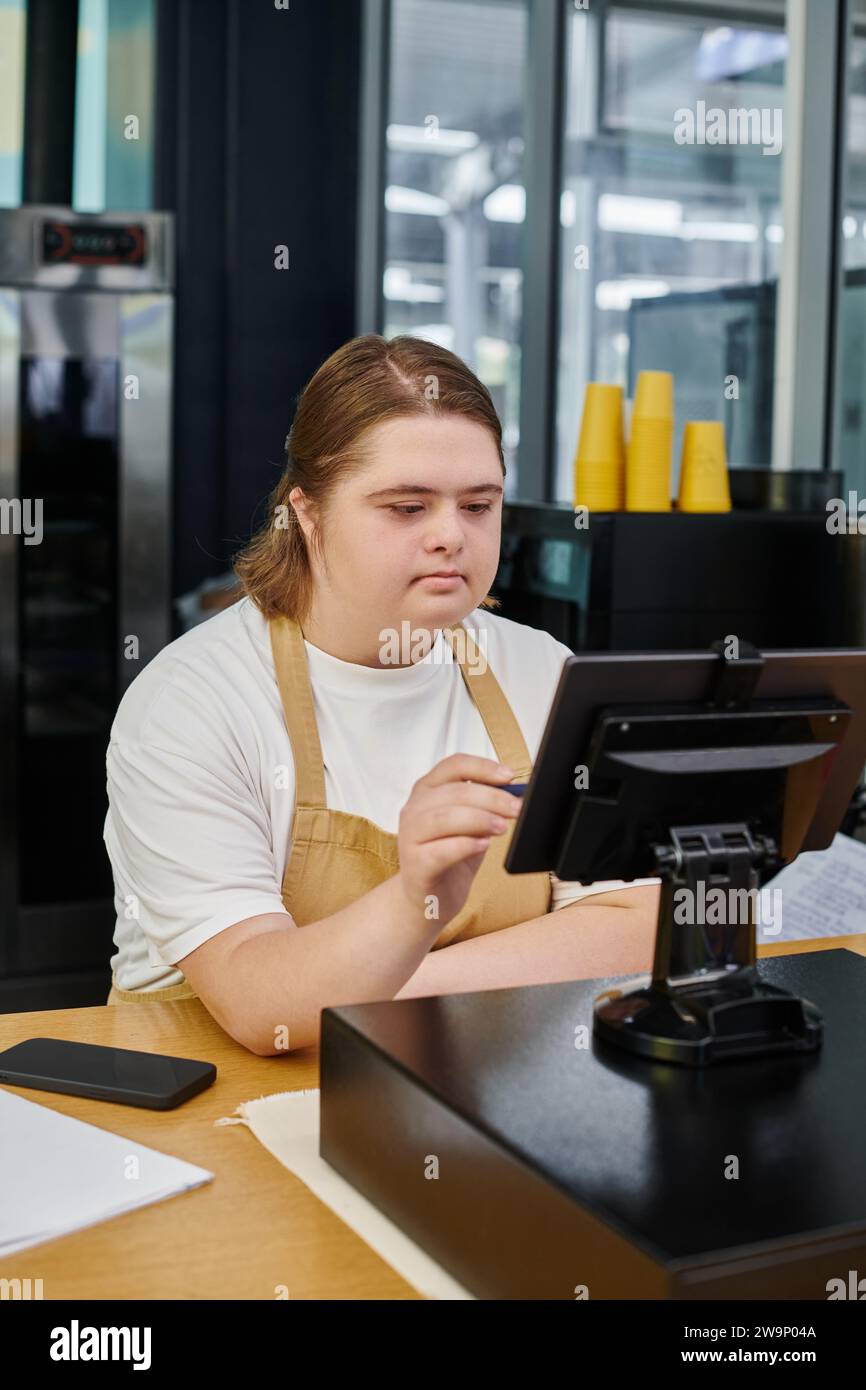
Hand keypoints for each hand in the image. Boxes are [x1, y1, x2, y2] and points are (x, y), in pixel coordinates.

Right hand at [397, 754, 520, 927]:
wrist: (428, 898)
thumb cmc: (450, 856)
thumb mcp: (470, 824)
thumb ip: (485, 806)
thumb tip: (516, 794)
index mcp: (427, 790)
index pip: (453, 765)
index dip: (483, 767)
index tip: (510, 777)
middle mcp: (413, 809)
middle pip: (455, 792)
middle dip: (492, 798)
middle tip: (516, 808)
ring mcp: (410, 836)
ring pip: (445, 817)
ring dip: (480, 819)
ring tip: (502, 828)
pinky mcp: (415, 865)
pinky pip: (441, 850)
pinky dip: (466, 845)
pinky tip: (483, 846)